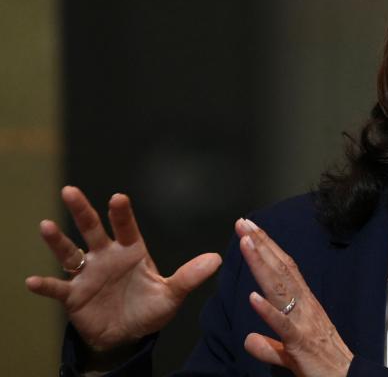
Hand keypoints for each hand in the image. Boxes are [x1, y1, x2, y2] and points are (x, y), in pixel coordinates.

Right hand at [26, 186, 221, 350]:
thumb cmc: (149, 308)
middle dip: (82, 211)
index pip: (126, 228)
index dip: (122, 214)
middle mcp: (107, 257)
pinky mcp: (74, 296)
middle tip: (70, 191)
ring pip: (70, 253)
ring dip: (58, 241)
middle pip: (93, 229)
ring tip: (47, 226)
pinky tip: (33, 281)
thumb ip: (189, 277)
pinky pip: (58, 287)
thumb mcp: (171, 295)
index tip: (118, 198)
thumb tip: (217, 259)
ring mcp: (88, 275)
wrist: (127, 335)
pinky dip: (46, 285)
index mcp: (132, 252)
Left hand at [236, 219, 352, 376]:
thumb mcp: (291, 354)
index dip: (267, 248)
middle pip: (280, 270)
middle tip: (243, 223)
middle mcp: (305, 306)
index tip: (251, 230)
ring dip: (262, 265)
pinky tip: (252, 297)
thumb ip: (270, 346)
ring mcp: (304, 322)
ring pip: (280, 289)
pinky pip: (283, 326)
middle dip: (261, 245)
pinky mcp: (301, 344)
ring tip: (246, 244)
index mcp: (304, 304)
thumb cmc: (323, 365)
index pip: (283, 269)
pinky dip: (268, 311)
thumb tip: (248, 340)